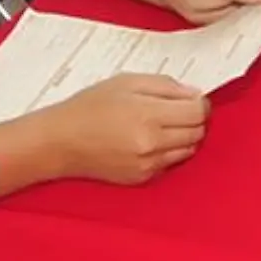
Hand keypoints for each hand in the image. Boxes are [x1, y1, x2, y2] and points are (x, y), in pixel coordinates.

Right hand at [41, 73, 208, 184]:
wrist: (60, 142)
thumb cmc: (89, 107)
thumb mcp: (128, 82)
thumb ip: (166, 85)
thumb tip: (194, 94)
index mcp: (149, 116)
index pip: (198, 112)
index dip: (200, 102)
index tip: (191, 98)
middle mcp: (152, 144)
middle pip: (198, 132)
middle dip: (194, 119)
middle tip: (177, 109)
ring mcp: (148, 165)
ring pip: (188, 150)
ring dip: (184, 136)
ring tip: (162, 124)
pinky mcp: (142, 178)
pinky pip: (170, 163)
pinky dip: (169, 150)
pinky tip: (150, 140)